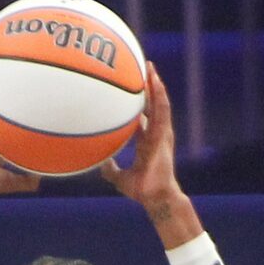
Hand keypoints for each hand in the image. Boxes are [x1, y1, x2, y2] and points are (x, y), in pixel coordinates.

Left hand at [98, 67, 185, 224]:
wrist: (155, 196)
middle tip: (141, 69)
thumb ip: (110, 169)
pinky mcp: (164, 136)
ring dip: (155, 85)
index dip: (138, 103)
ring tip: (149, 68)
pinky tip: (156, 83)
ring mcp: (161, 134)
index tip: (131, 89)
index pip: (143, 116)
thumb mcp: (119, 178)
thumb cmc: (141, 190)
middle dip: (148, 87)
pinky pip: (163, 111)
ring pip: (160, 103)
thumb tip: (99, 162)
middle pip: (152, 105)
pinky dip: (160, 96)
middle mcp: (155, 134)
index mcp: (146, 141)